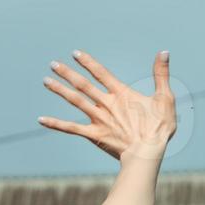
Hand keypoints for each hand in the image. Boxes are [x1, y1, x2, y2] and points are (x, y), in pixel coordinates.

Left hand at [38, 50, 176, 161]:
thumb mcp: (164, 98)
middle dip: (67, 73)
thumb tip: (163, 52)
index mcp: (121, 94)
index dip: (88, 62)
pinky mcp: (93, 135)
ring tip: (45, 81)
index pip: (101, 73)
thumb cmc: (159, 127)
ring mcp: (98, 119)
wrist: (148, 152)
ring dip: (60, 90)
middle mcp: (106, 104)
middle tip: (52, 64)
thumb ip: (161, 74)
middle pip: (83, 85)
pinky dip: (55, 123)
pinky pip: (71, 128)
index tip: (75, 54)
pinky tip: (41, 119)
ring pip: (75, 101)